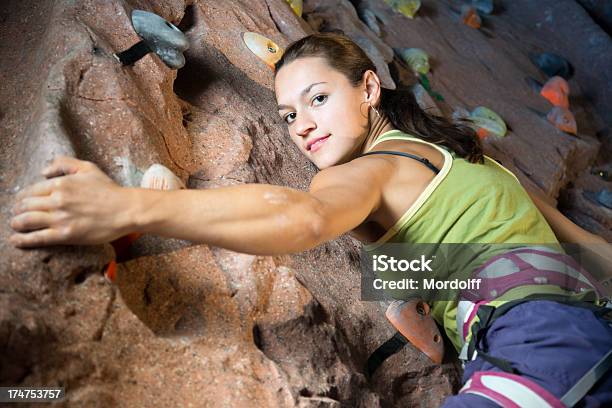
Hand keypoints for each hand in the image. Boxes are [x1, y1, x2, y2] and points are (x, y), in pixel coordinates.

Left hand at [9, 156, 134, 247]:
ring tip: (15, 226)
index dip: (22, 197)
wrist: (126, 210)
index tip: (21, 203)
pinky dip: (23, 240)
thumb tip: (43, 172)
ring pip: (26, 221)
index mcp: (60, 184)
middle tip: (16, 215)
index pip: (30, 191)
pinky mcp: (66, 235)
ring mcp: (60, 218)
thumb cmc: (109, 190)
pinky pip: (37, 238)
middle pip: (25, 206)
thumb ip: (64, 163)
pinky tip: (15, 240)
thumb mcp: (88, 168)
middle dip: (17, 210)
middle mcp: (57, 200)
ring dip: (16, 224)